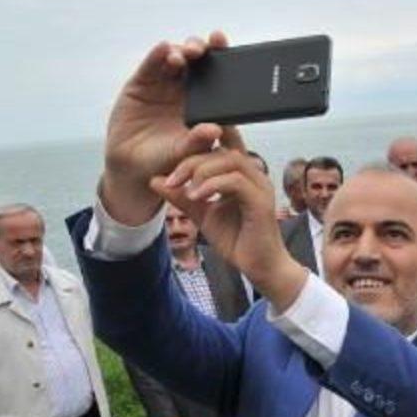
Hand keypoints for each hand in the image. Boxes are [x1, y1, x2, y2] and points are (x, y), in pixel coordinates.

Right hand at [100, 31, 245, 224]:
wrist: (135, 167)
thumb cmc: (167, 161)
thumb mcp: (185, 154)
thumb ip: (198, 142)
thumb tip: (215, 130)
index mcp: (205, 102)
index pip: (216, 76)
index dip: (222, 58)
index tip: (224, 46)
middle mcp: (186, 89)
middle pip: (196, 61)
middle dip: (201, 50)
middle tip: (203, 50)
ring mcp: (163, 84)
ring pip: (174, 58)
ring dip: (180, 51)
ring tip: (182, 56)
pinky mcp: (141, 84)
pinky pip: (150, 66)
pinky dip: (156, 55)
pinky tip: (163, 49)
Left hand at [153, 148, 307, 309]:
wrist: (259, 267)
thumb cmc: (238, 240)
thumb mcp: (201, 214)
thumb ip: (182, 196)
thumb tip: (155, 179)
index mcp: (242, 176)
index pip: (219, 149)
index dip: (194, 154)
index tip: (170, 175)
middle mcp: (255, 176)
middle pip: (222, 150)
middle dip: (192, 162)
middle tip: (172, 180)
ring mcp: (260, 187)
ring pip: (231, 160)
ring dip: (202, 171)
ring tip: (185, 190)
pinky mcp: (262, 202)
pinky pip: (236, 181)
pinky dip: (213, 185)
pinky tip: (197, 197)